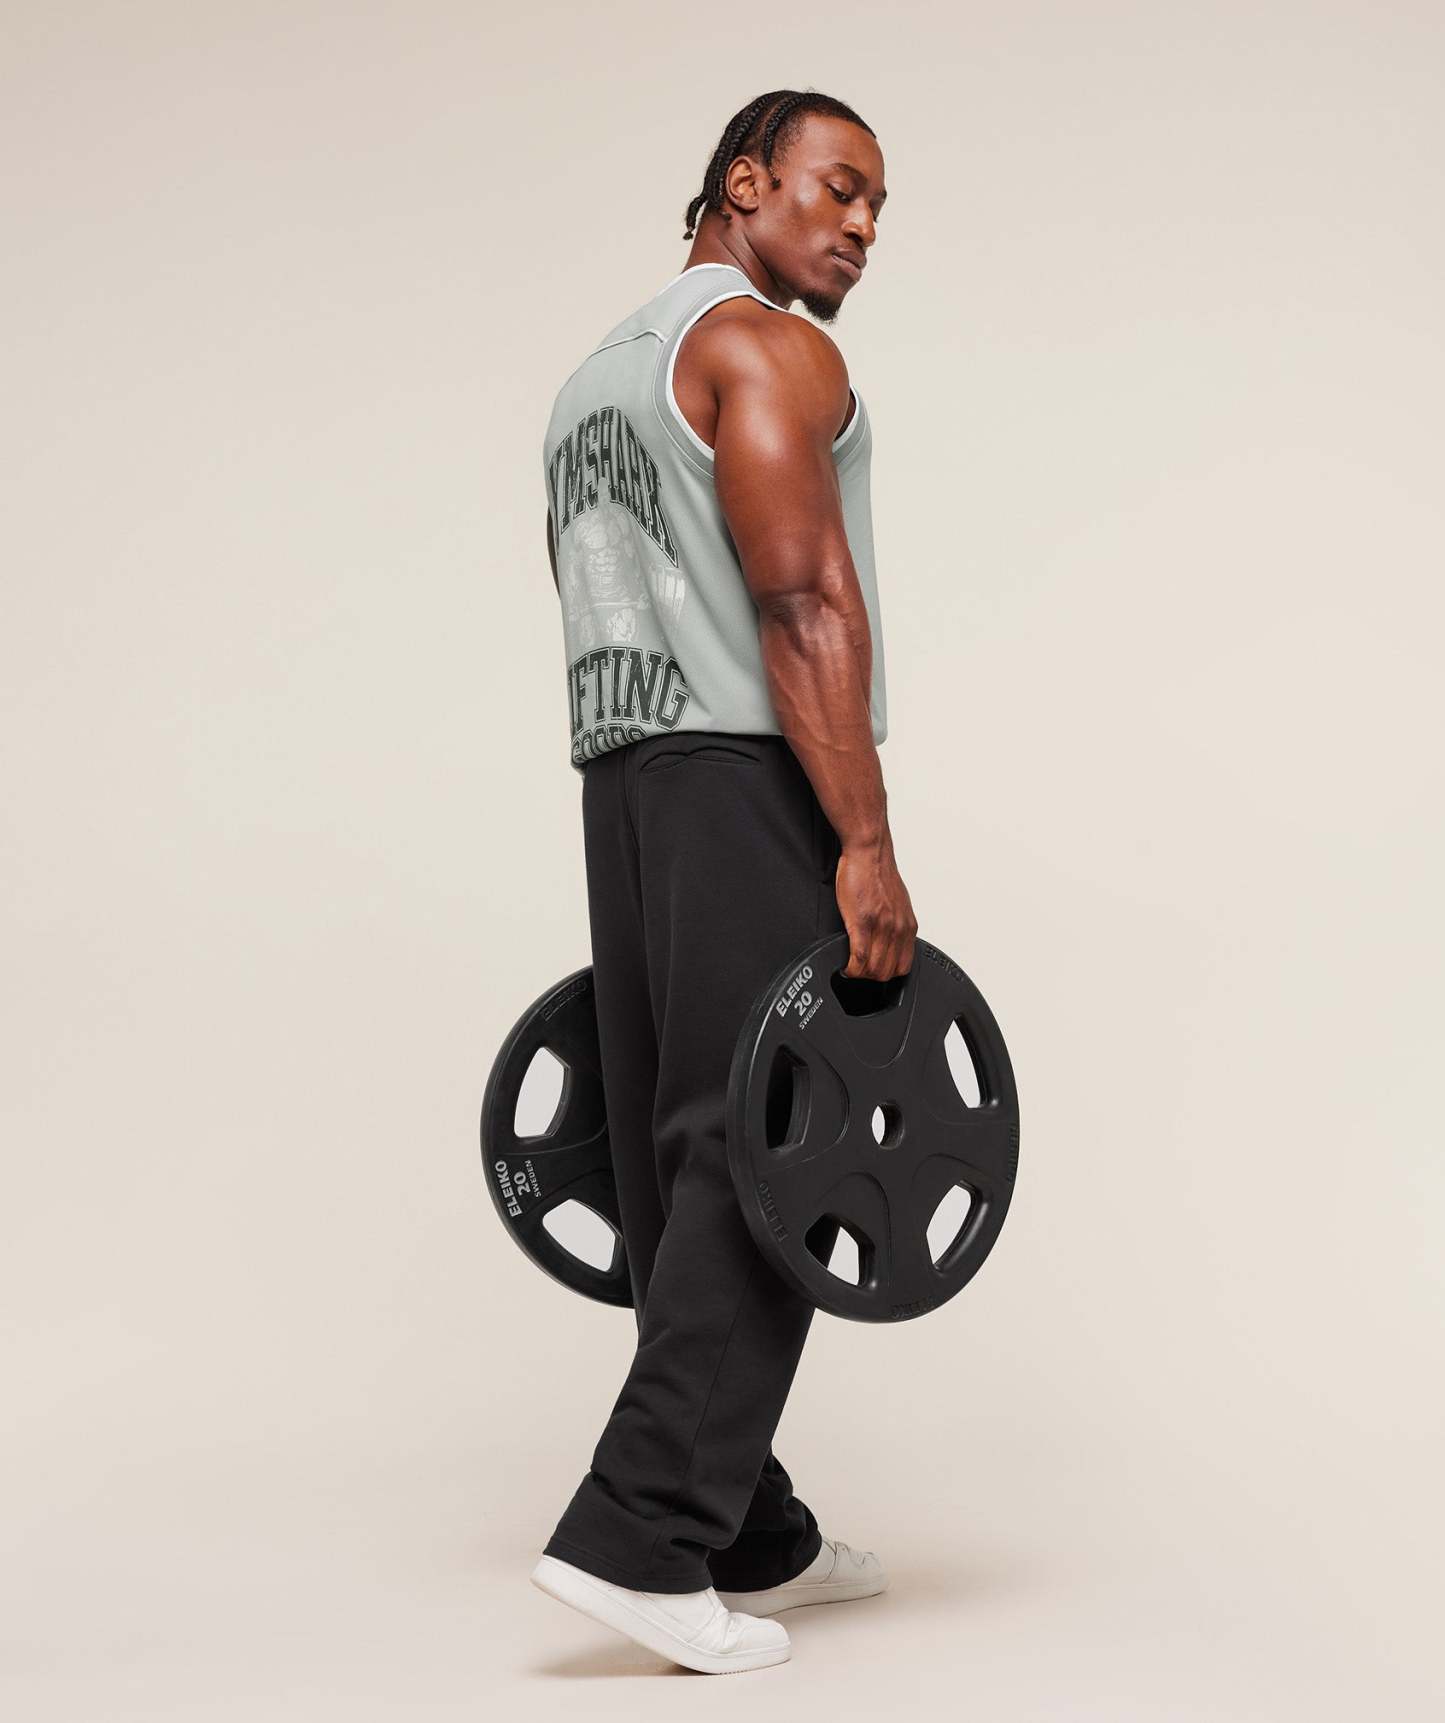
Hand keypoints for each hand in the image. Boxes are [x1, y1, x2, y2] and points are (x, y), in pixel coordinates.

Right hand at [834, 831, 917, 980]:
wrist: (869, 852)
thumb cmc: (877, 872)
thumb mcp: (897, 903)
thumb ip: (895, 924)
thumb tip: (889, 939)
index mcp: (908, 925)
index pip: (904, 965)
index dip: (888, 974)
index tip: (875, 972)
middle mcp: (898, 928)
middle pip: (888, 972)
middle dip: (871, 978)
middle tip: (858, 971)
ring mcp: (881, 927)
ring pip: (873, 969)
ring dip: (859, 975)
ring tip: (850, 969)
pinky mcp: (862, 923)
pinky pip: (858, 959)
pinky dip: (851, 969)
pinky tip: (844, 967)